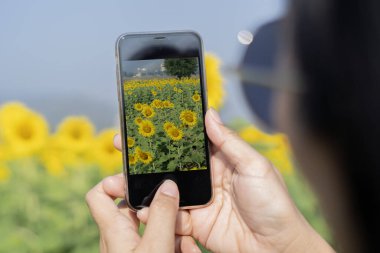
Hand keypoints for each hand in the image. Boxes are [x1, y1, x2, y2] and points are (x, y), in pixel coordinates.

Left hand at [86, 177, 200, 252]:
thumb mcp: (156, 249)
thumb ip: (163, 216)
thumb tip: (168, 185)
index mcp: (114, 229)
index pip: (99, 194)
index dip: (114, 181)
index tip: (139, 179)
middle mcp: (121, 237)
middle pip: (136, 207)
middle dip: (160, 207)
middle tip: (178, 210)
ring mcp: (136, 249)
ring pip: (155, 225)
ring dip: (173, 228)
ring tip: (186, 240)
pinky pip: (162, 242)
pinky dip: (175, 243)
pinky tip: (187, 250)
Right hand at [114, 108, 333, 252]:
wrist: (276, 247)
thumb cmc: (274, 204)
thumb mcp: (255, 166)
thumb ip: (230, 142)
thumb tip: (210, 114)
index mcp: (221, 160)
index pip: (189, 142)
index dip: (168, 132)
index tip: (145, 123)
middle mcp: (206, 178)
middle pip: (171, 165)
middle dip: (146, 158)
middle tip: (122, 147)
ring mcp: (198, 201)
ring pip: (165, 190)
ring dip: (144, 185)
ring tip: (120, 180)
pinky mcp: (194, 224)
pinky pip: (170, 216)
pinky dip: (154, 214)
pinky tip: (141, 209)